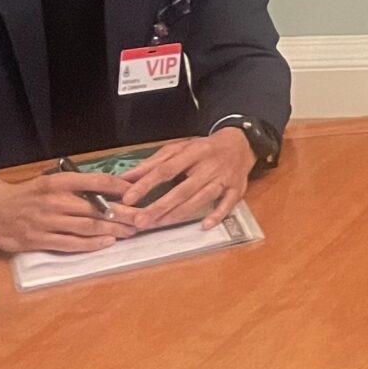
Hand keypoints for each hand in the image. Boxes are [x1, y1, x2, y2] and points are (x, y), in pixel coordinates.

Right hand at [0, 172, 143, 253]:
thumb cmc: (28, 195)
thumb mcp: (50, 182)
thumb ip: (76, 186)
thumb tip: (111, 188)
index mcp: (58, 182)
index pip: (95, 181)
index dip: (118, 186)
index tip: (136, 192)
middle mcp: (53, 201)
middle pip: (96, 208)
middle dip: (123, 214)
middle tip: (143, 218)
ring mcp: (46, 222)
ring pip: (86, 227)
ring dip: (112, 230)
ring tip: (131, 231)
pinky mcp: (39, 240)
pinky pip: (70, 243)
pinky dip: (91, 244)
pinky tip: (107, 243)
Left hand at [121, 128, 258, 229]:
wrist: (240, 143)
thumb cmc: (204, 148)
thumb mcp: (179, 148)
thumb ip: (153, 163)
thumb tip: (126, 177)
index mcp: (194, 152)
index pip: (167, 169)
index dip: (147, 184)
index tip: (128, 198)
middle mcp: (210, 166)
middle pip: (183, 188)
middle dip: (161, 206)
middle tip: (141, 220)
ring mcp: (225, 178)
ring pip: (202, 198)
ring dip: (181, 213)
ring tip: (160, 224)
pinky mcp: (237, 189)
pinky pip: (228, 204)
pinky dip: (218, 214)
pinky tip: (205, 225)